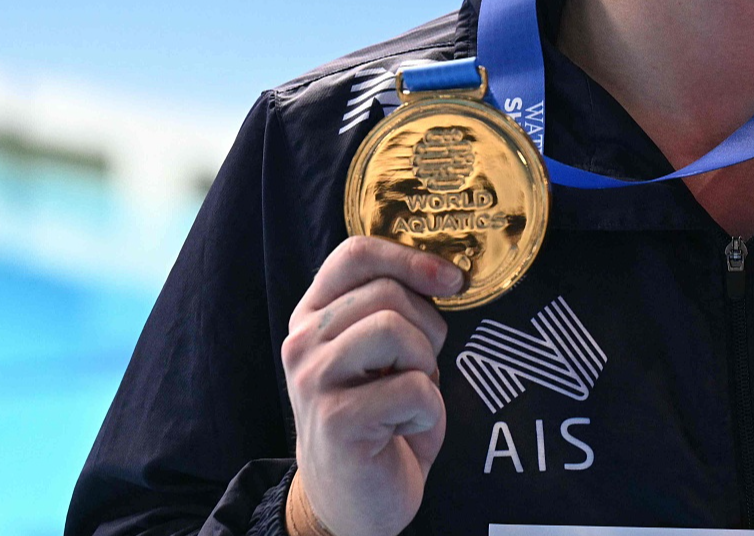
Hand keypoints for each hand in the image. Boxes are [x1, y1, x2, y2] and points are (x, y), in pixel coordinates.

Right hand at [282, 237, 463, 535]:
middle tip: (420, 370)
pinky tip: (404, 430)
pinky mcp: (335, 419)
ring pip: (395, 330)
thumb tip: (448, 272)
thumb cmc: (381, 421)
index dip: (410, 259)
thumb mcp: (385, 354)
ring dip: (424, 367)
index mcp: (313, 316)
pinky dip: (427, 411)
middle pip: (388, 293)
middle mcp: (302, 342)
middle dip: (427, 330)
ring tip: (409, 397)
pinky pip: (413, 388)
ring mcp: (312, 380)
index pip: (355, 253)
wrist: (355, 500)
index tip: (451, 281)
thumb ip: (396, 309)